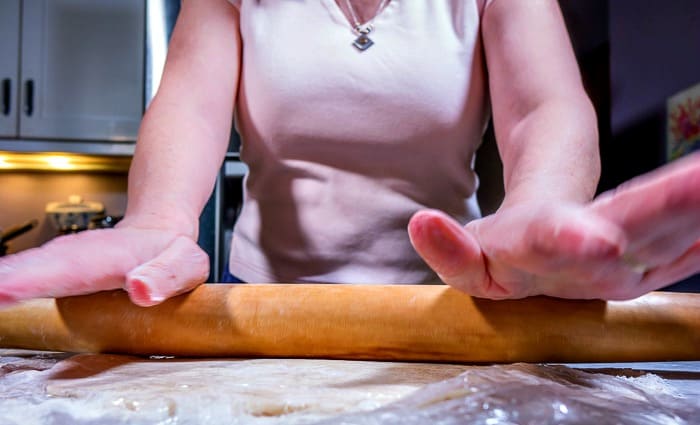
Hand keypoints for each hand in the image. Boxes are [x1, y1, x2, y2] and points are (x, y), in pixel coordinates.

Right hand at [0, 225, 208, 307]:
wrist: (160, 232)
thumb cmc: (172, 252)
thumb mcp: (185, 263)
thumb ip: (166, 275)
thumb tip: (141, 290)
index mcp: (109, 257)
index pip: (70, 271)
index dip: (37, 281)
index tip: (6, 290)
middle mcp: (77, 255)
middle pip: (35, 268)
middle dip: (7, 280)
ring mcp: (62, 259)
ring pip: (25, 269)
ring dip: (4, 280)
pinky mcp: (54, 268)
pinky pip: (25, 274)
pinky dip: (8, 281)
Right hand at [408, 152, 699, 299]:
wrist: (545, 262)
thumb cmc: (507, 252)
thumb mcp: (472, 257)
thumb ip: (448, 249)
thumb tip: (421, 222)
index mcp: (536, 263)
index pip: (548, 248)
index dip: (567, 241)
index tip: (599, 235)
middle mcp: (588, 270)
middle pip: (627, 236)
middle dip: (661, 212)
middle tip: (699, 183)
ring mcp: (626, 267)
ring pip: (668, 234)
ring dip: (693, 206)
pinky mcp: (651, 262)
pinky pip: (682, 246)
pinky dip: (698, 227)